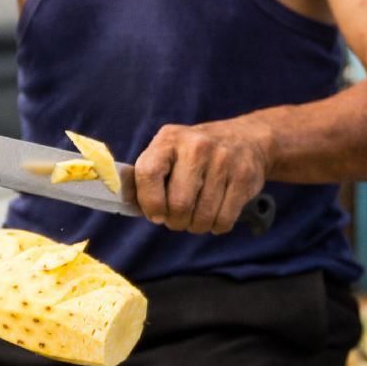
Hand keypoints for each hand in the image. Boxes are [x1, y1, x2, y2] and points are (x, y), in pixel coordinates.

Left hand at [134, 118, 270, 234]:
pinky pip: (224, 220)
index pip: (149, 173)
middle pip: (179, 203)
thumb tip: (120, 200)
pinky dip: (216, 226)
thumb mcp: (168, 153)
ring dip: (196, 226)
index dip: (149, 202)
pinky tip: (215, 215)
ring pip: (203, 216)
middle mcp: (197, 146)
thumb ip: (146, 176)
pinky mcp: (245, 177)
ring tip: (196, 217)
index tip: (155, 215)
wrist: (245, 139)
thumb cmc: (195, 155)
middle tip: (178, 218)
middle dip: (176, 222)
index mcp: (169, 139)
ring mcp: (224, 160)